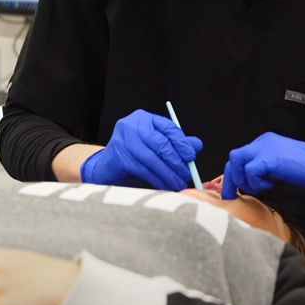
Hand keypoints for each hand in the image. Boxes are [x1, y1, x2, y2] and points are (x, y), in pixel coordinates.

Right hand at [80, 109, 202, 189]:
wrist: (107, 168)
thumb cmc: (135, 156)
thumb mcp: (156, 146)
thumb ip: (176, 143)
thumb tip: (197, 145)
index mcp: (144, 118)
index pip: (167, 127)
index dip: (182, 142)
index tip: (191, 156)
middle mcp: (132, 125)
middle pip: (160, 143)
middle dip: (176, 161)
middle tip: (187, 174)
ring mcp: (123, 140)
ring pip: (152, 159)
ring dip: (168, 173)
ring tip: (178, 183)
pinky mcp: (119, 157)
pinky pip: (143, 169)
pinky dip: (157, 179)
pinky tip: (165, 185)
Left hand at [222, 132, 304, 198]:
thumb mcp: (283, 166)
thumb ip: (265, 168)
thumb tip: (249, 182)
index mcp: (265, 143)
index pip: (239, 157)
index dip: (234, 175)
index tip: (234, 192)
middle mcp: (264, 141)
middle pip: (234, 157)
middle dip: (231, 179)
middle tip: (236, 195)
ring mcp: (268, 147)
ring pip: (237, 161)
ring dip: (242, 179)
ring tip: (259, 188)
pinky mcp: (274, 158)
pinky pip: (251, 169)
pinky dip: (255, 182)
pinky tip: (269, 186)